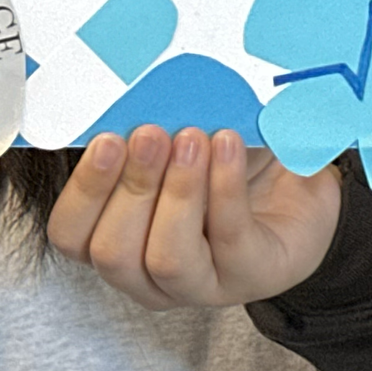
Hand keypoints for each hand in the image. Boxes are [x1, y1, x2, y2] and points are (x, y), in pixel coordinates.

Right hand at [48, 125, 341, 308]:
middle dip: (130, 188)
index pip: (71, 235)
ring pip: (167, 258)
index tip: (106, 139)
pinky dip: (224, 187)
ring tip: (192, 138)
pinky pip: (229, 238)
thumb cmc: (227, 157)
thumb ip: (153, 121)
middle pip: (113, 251)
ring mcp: (201, 284)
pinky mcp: (252, 274)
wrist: (300, 179)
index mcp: (118, 238)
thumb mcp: (184, 134)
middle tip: (149, 133)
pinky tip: (228, 146)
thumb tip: (134, 87)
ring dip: (177, 193)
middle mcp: (149, 274)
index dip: (83, 192)